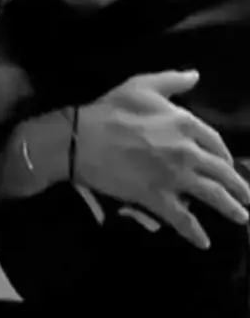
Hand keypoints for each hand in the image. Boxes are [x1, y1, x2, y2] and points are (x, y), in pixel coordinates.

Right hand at [72, 70, 249, 248]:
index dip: (225, 156)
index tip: (229, 165)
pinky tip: (204, 242)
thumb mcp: (142, 85)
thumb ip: (172, 81)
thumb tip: (195, 75)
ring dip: (231, 208)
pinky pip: (183, 219)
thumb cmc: (111, 110)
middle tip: (248, 197)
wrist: (83, 139)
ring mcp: (174, 177)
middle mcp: (188, 151)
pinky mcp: (158, 198)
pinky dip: (195, 232)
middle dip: (239, 186)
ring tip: (242, 218)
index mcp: (186, 123)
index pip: (216, 143)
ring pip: (212, 195)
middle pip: (222, 172)